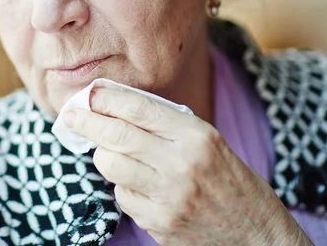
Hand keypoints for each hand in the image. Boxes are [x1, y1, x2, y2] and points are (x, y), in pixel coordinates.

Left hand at [63, 87, 312, 244]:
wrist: (256, 235)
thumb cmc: (228, 180)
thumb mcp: (207, 141)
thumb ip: (166, 123)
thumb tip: (116, 104)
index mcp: (196, 136)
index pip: (139, 109)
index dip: (107, 98)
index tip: (88, 94)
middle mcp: (182, 164)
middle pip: (118, 135)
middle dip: (87, 122)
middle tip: (70, 116)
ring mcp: (169, 196)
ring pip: (112, 166)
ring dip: (102, 156)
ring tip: (108, 152)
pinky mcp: (159, 223)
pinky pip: (122, 196)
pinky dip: (123, 186)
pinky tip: (138, 185)